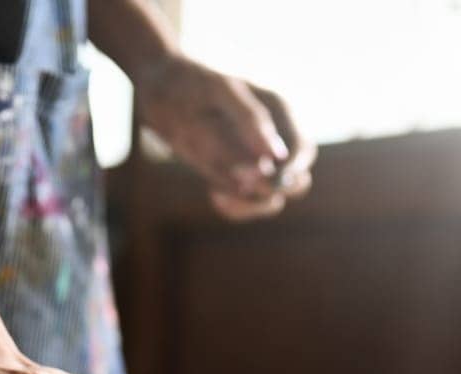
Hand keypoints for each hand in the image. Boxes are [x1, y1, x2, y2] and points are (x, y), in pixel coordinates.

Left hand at [134, 55, 315, 220]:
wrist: (159, 84)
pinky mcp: (233, 174)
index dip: (289, 170)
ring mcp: (253, 159)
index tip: (261, 178)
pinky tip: (212, 194)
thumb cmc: (191, 80)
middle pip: (296, 181)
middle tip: (239, 185)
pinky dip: (233, 207)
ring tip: (217, 194)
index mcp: (277, 112)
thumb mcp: (218, 91)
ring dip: (250, 205)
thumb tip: (274, 158)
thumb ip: (249, 121)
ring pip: (272, 199)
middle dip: (272, 191)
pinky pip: (245, 202)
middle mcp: (271, 138)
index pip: (301, 151)